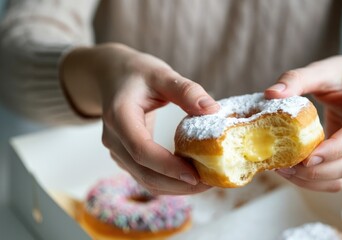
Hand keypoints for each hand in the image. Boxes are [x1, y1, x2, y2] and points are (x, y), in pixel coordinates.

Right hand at [61, 43, 218, 194]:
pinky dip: (169, 182)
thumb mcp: (161, 73)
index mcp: (119, 117)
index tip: (196, 175)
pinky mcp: (126, 158)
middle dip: (178, 184)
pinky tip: (191, 176)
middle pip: (144, 173)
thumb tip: (212, 109)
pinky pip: (147, 177)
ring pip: (146, 181)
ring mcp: (118, 152)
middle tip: (211, 182)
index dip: (168, 166)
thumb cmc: (136, 73)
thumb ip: (185, 90)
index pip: (141, 149)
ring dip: (175, 188)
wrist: (110, 76)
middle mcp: (113, 140)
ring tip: (206, 182)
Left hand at [265, 55, 341, 191]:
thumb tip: (272, 93)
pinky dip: (316, 181)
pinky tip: (294, 172)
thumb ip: (296, 79)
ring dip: (315, 180)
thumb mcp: (321, 69)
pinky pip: (339, 178)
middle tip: (286, 166)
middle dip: (318, 170)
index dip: (333, 149)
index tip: (306, 157)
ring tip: (285, 171)